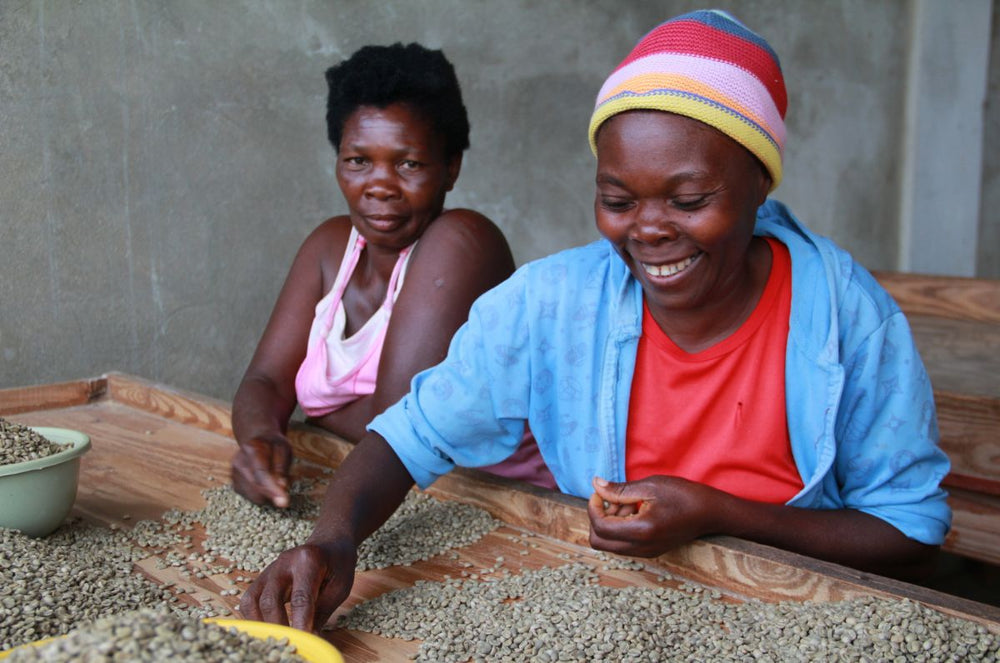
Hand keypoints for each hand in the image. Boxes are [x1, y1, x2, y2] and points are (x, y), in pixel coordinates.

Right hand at [230, 434, 292, 507]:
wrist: (257, 440)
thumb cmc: (273, 445)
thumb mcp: (284, 450)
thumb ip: (282, 467)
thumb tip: (281, 487)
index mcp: (252, 449)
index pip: (261, 473)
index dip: (272, 489)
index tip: (283, 502)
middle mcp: (239, 462)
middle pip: (256, 488)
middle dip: (274, 493)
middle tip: (286, 483)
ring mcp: (234, 475)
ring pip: (254, 497)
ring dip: (269, 494)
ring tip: (276, 480)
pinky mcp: (235, 485)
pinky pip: (252, 498)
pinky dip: (263, 495)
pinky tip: (267, 484)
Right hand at [239, 539, 356, 631]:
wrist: (328, 543)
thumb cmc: (337, 564)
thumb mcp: (339, 586)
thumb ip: (323, 612)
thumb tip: (310, 638)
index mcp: (308, 561)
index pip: (301, 597)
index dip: (300, 621)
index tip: (303, 639)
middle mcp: (284, 562)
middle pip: (270, 599)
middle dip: (278, 626)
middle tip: (289, 643)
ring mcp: (270, 569)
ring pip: (253, 600)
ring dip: (262, 623)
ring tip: (275, 639)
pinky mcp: (263, 577)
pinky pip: (250, 600)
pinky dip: (254, 617)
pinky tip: (267, 628)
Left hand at [587, 475, 726, 556]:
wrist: (711, 512)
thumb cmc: (684, 495)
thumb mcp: (650, 486)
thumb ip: (620, 489)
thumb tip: (596, 485)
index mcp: (641, 530)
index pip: (600, 527)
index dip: (593, 507)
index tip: (600, 492)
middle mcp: (642, 547)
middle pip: (598, 542)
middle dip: (597, 519)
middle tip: (611, 500)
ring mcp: (646, 552)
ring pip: (609, 544)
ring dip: (610, 523)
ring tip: (629, 503)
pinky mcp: (650, 551)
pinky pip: (623, 544)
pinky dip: (620, 528)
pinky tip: (635, 511)